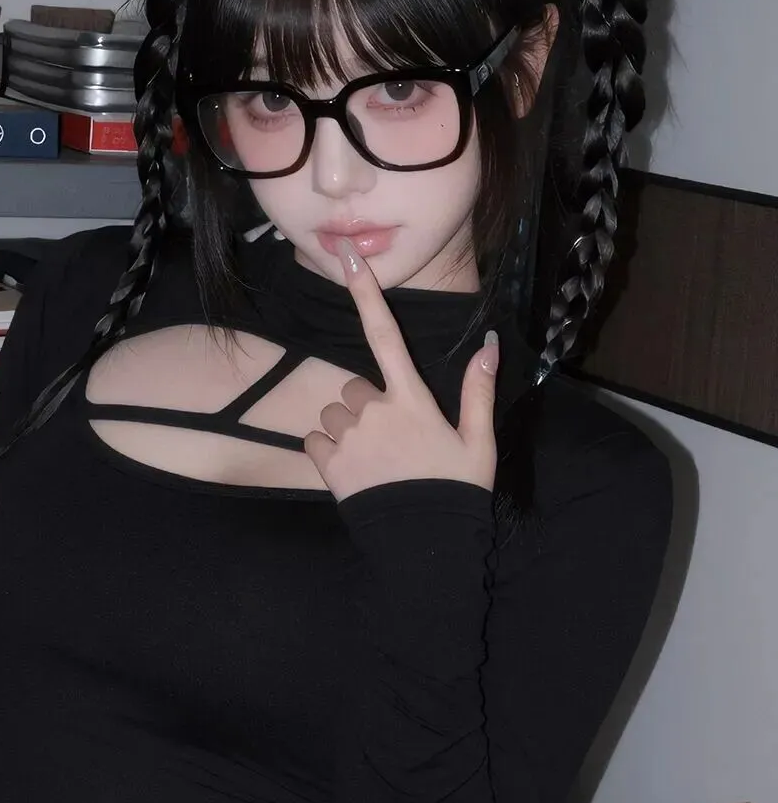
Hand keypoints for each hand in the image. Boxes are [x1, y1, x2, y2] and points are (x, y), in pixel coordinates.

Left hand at [303, 243, 498, 502]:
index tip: (346, 256)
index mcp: (412, 400)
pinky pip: (314, 441)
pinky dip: (327, 452)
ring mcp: (349, 438)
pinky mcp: (329, 466)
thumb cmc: (457, 492)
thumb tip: (488, 344)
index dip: (366, 292)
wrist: (427, 545)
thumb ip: (478, 390)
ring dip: (347, 431)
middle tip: (394, 442)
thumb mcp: (478, 442)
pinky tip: (353, 472)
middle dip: (368, 407)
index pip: (385, 335)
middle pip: (356, 388)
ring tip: (375, 461)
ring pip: (334, 415)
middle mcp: (375, 411)